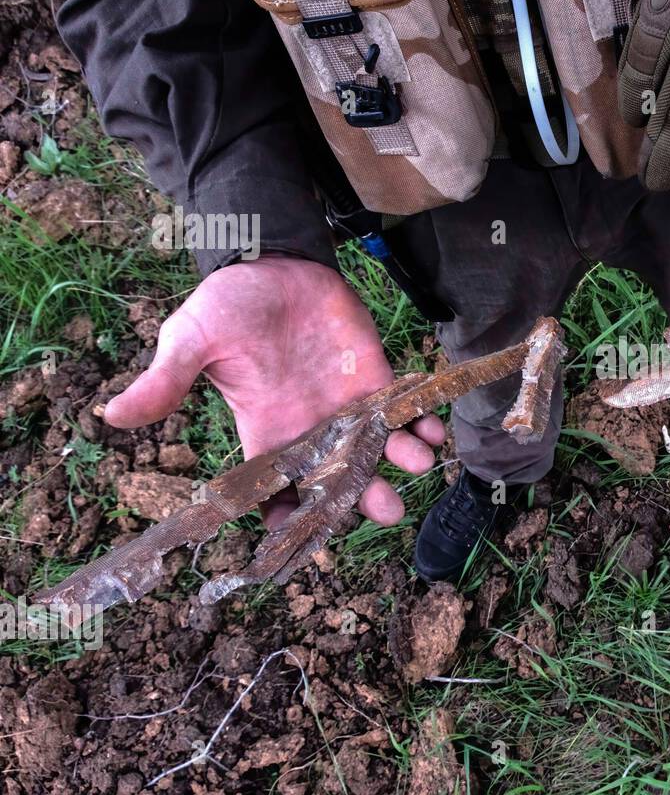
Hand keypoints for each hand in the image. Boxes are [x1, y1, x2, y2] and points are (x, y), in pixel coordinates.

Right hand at [105, 255, 443, 526]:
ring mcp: (347, 406)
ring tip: (416, 461)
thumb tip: (111, 414)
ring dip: (403, 463)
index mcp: (265, 431)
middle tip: (383, 507)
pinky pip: (404, 415)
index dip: (292, 517)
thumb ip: (165, 381)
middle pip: (341, 482)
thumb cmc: (229, 303)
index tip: (306, 534)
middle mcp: (311, 429)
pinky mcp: (375, 379)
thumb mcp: (191, 340)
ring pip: (380, 454)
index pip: (278, 490)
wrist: (272, 260)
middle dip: (364, 500)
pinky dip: (423, 426)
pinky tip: (434, 431)